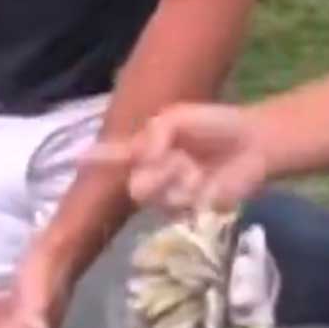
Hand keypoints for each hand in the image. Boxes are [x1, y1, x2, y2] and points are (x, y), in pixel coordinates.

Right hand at [91, 103, 267, 212]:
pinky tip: (208, 180)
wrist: (252, 143)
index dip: (96, 159)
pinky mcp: (192, 211)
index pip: (115, 156)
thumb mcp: (179, 117)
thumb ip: (155, 132)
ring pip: (157, 197)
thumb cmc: (216, 124)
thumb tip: (144, 155)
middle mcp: (154, 175)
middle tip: (176, 157)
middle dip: (153, 173)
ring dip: (175, 178)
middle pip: (136, 186)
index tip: (76, 160)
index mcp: (147, 149)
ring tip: (196, 166)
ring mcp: (171, 197)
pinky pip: (180, 204)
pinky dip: (193, 189)